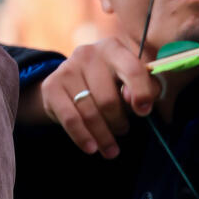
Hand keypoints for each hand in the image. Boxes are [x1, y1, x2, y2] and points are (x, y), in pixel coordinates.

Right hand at [39, 38, 160, 158]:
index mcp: (113, 48)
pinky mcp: (51, 86)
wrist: (74, 81)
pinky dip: (82, 137)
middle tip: (123, 130)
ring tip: (111, 149)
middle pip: (108, 99)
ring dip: (103, 136)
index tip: (144, 112)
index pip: (132, 70)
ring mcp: (67, 69)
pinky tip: (91, 148)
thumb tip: (140, 104)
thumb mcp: (134, 81)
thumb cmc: (113, 82)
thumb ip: (147, 89)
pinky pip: (70, 119)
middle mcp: (88, 54)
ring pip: (89, 112)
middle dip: (119, 122)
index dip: (141, 93)